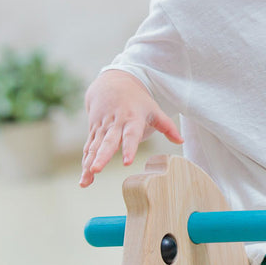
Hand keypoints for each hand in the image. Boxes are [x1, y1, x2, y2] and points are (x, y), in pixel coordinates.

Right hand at [79, 71, 182, 186]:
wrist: (111, 83)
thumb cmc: (137, 100)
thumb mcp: (153, 109)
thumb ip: (167, 126)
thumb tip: (180, 140)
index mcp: (131, 118)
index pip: (130, 135)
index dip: (129, 148)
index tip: (127, 162)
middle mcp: (114, 124)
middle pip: (107, 142)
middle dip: (102, 156)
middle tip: (96, 169)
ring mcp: (102, 127)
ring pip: (94, 147)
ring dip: (90, 164)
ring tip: (86, 181)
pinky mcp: (93, 131)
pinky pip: (89, 148)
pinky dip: (85, 162)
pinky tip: (85, 179)